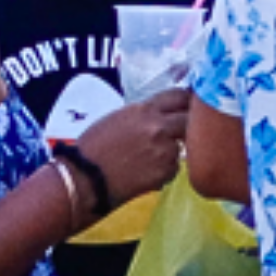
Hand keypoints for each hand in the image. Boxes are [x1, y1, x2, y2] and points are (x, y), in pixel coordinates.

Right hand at [73, 89, 192, 209]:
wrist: (84, 179)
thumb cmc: (93, 149)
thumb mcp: (117, 119)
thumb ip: (144, 114)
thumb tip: (165, 115)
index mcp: (144, 110)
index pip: (179, 96)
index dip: (188, 100)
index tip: (191, 105)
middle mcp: (158, 127)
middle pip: (190, 119)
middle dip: (188, 125)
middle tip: (180, 133)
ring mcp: (165, 149)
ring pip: (182, 146)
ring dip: (172, 151)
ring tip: (147, 159)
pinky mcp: (166, 171)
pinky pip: (174, 167)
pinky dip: (165, 170)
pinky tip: (144, 173)